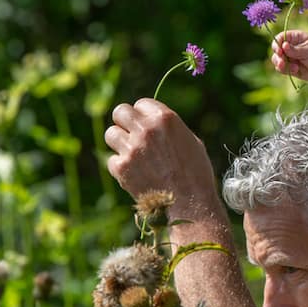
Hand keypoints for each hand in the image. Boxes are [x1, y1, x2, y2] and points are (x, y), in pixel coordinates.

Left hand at [104, 98, 218, 217]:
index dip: (144, 115)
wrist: (191, 203)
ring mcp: (131, 148)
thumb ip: (168, 128)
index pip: (141, 103)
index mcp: (165, 118)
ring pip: (111, 134)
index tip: (146, 126)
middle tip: (131, 134)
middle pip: (120, 112)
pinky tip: (135, 174)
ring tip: (132, 154)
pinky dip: (121, 166)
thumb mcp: (190, 140)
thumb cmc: (196, 172)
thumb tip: (152, 124)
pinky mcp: (121, 168)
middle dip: (125, 122)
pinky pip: (112, 160)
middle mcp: (145, 129)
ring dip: (119, 142)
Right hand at [270, 30, 307, 86]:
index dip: (277, 43)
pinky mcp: (289, 67)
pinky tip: (295, 70)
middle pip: (276, 49)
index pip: (281, 37)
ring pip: (277, 59)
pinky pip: (281, 68)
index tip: (279, 50)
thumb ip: (295, 49)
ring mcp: (289, 57)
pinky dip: (285, 70)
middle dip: (278, 56)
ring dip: (280, 64)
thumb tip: (283, 45)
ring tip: (290, 67)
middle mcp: (290, 46)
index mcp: (295, 37)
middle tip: (282, 62)